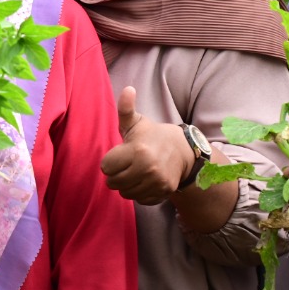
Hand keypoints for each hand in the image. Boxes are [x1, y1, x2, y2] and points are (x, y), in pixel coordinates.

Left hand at [99, 86, 193, 205]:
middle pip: (113, 183)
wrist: (182, 151)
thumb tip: (128, 89)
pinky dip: (139, 193)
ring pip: (125, 193)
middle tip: (125, 165)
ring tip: (134, 172)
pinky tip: (144, 181)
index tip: (119, 155)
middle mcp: (147, 168)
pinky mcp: (163, 192)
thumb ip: (126, 108)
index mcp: (137, 150)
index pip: (106, 167)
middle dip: (115, 175)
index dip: (109, 162)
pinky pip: (139, 200)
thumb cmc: (152, 135)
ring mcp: (156, 182)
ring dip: (126, 185)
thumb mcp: (136, 122)